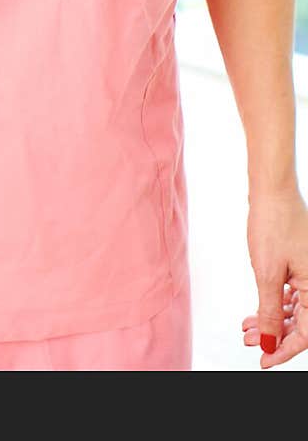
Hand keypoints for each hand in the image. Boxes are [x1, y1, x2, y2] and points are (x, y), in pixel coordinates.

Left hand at [242, 186, 307, 367]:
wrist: (271, 190)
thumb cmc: (273, 224)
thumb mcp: (268, 274)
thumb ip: (270, 312)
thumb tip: (270, 343)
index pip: (306, 333)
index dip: (285, 350)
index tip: (264, 360)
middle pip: (301, 323)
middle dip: (275, 335)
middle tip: (250, 342)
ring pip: (294, 309)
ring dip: (271, 320)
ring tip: (247, 327)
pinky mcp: (299, 264)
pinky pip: (291, 293)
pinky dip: (273, 303)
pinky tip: (256, 310)